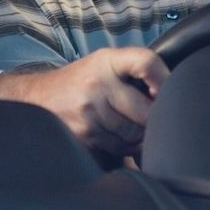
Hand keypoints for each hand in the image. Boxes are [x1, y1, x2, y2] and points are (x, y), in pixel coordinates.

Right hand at [0, 47, 168, 155]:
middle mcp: (97, 84)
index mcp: (105, 61)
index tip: (168, 91)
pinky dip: (122, 148)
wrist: (36, 98)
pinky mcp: (83, 135)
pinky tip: (112, 136)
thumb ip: (135, 72)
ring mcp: (89, 111)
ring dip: (137, 137)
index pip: (146, 62)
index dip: (164, 79)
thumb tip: (172, 97)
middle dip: (152, 119)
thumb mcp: (103, 64)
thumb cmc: (79, 82)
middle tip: (148, 118)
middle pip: (147, 110)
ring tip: (125, 126)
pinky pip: (118, 148)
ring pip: (134, 134)